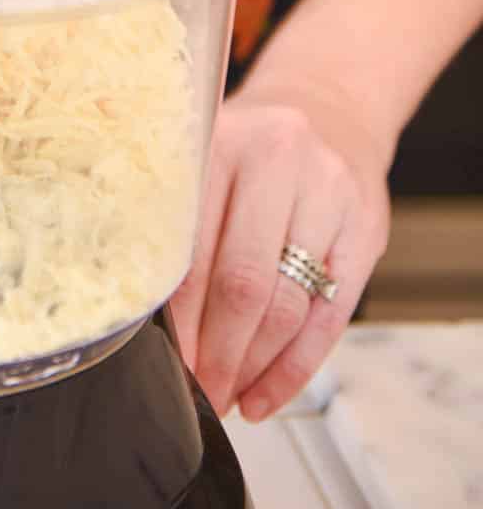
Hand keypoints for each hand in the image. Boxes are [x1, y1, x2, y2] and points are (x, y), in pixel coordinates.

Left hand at [170, 81, 390, 421]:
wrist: (329, 110)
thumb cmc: (250, 149)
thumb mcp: (205, 159)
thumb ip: (175, 219)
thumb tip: (143, 318)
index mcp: (221, 143)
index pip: (194, 249)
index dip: (181, 320)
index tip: (168, 364)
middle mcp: (278, 160)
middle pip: (244, 282)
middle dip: (219, 353)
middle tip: (201, 393)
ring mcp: (329, 194)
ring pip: (289, 305)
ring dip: (255, 366)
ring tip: (230, 397)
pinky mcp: (366, 228)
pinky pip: (331, 316)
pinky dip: (296, 366)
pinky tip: (268, 392)